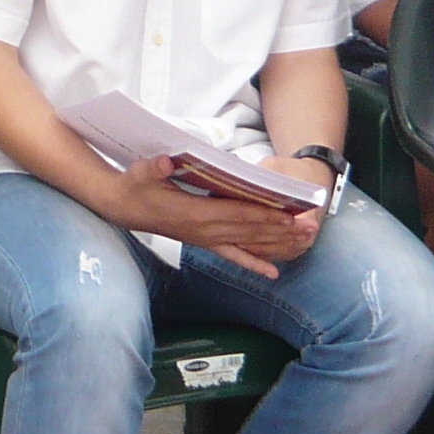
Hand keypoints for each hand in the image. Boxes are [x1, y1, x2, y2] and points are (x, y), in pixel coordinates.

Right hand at [109, 156, 319, 278]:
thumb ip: (155, 166)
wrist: (124, 208)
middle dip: (281, 229)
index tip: (287, 214)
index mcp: (195, 212)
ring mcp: (206, 239)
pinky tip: (272, 273)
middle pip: (250, 230)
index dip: (263, 214)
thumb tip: (167, 161)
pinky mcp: (205, 242)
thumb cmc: (136, 186)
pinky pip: (233, 256)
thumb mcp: (142, 171)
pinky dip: (254, 264)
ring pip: (248, 243)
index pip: (236, 213)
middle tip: (310, 228)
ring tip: (303, 241)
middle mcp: (205, 230)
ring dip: (276, 243)